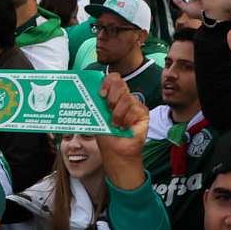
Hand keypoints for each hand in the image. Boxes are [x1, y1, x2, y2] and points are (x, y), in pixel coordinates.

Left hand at [95, 73, 149, 187]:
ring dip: (118, 113)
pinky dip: (127, 119)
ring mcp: (135, 104)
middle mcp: (124, 97)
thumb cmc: (107, 135)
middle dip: (112, 96)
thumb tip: (87, 91)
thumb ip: (96, 103)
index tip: (101, 94)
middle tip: (108, 109)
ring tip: (116, 124)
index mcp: (113, 95)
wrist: (116, 151)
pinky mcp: (143, 113)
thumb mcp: (97, 116)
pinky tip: (126, 127)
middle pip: (121, 83)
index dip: (107, 82)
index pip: (113, 78)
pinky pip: (135, 109)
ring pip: (127, 98)